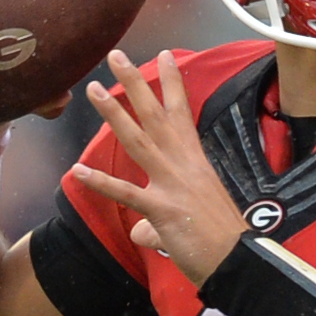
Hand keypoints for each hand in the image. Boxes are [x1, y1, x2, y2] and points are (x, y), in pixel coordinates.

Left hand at [80, 49, 248, 288]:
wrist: (237, 261)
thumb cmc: (219, 239)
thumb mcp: (189, 220)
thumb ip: (157, 222)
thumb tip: (141, 232)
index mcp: (194, 160)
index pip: (180, 113)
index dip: (171, 83)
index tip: (163, 55)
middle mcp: (182, 164)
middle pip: (154, 115)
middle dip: (135, 83)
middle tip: (115, 54)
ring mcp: (172, 184)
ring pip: (138, 141)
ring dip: (114, 113)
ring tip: (93, 89)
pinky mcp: (162, 210)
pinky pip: (126, 194)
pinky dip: (102, 182)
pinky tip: (77, 170)